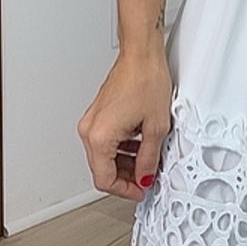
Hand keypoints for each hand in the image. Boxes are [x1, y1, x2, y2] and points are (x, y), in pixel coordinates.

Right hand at [77, 50, 173, 201]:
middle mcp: (90, 130)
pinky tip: (139, 146)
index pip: (105, 180)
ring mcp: (92, 121)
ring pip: (104, 156)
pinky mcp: (98, 114)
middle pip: (102, 169)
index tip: (140, 190)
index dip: (125, 190)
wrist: (140, 54)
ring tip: (146, 162)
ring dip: (124, 163)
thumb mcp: (156, 128)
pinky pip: (106, 141)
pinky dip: (121, 148)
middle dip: (125, 178)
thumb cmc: (145, 80)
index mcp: (100, 137)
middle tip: (146, 178)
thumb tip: (145, 175)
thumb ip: (149, 159)